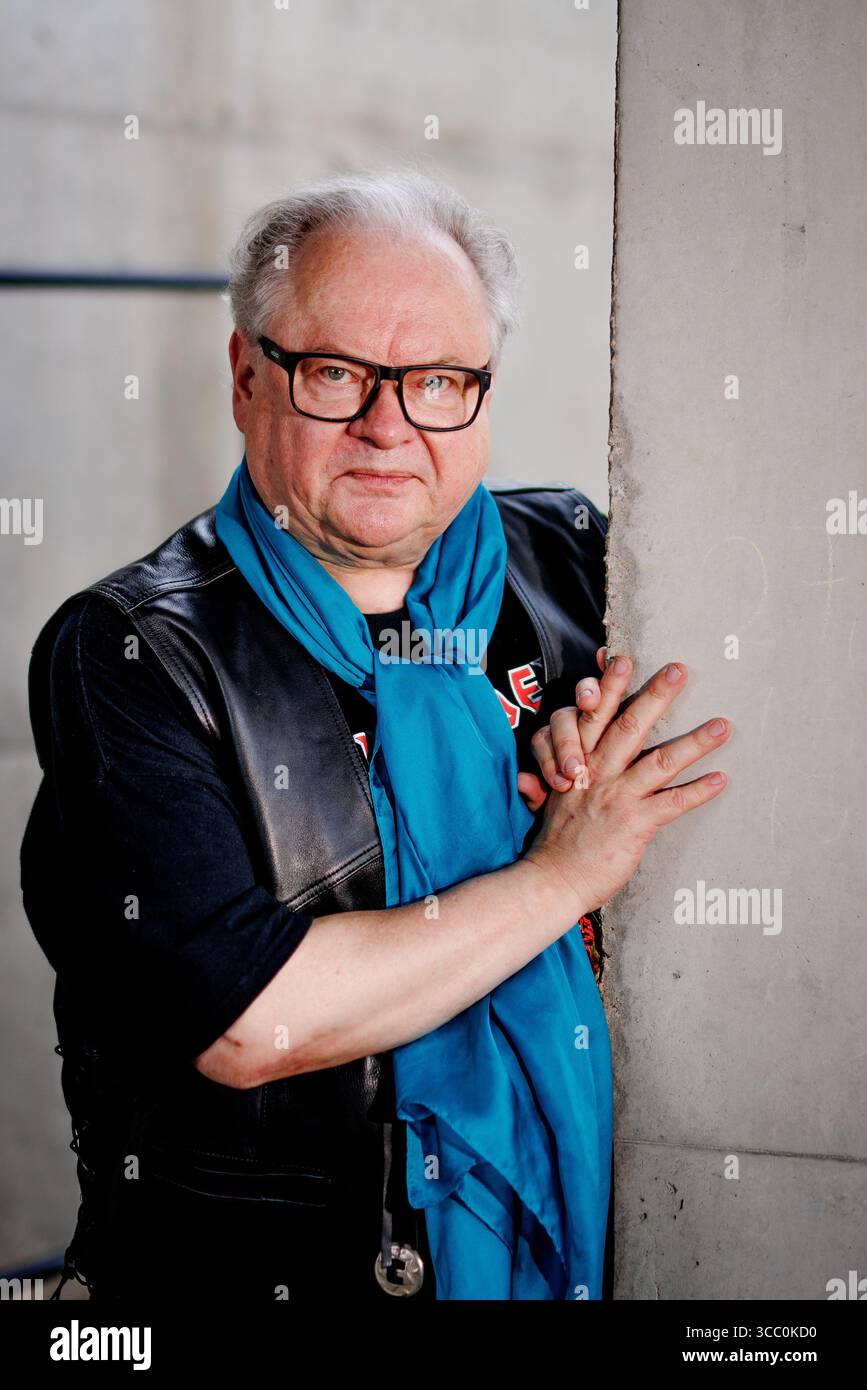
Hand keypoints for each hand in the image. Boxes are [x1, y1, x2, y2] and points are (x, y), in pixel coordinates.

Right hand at [523, 655, 730, 915]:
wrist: (552, 881)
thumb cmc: (553, 842)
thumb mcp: (548, 799)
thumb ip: (546, 778)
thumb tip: (529, 773)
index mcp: (577, 762)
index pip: (589, 715)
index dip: (605, 686)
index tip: (620, 659)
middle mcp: (597, 773)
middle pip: (628, 725)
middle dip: (655, 696)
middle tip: (679, 671)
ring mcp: (617, 797)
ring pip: (658, 761)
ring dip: (694, 742)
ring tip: (723, 726)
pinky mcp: (634, 824)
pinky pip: (671, 804)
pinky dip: (697, 792)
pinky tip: (721, 780)